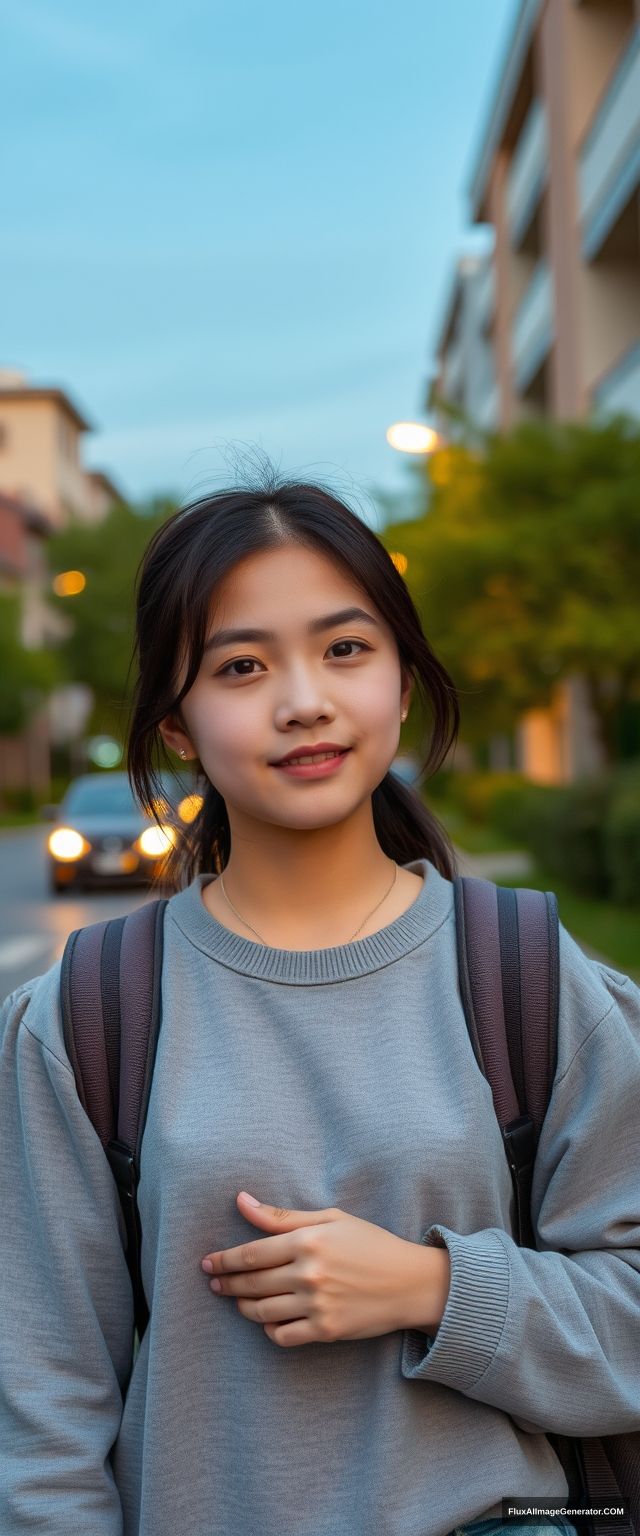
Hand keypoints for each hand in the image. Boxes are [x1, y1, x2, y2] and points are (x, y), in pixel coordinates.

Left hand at [200, 1191, 447, 1347]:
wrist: (411, 1282)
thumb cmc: (370, 1244)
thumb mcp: (330, 1219)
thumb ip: (282, 1215)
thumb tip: (241, 1201)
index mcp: (308, 1241)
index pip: (251, 1254)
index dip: (224, 1260)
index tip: (208, 1263)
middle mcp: (309, 1274)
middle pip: (252, 1283)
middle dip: (226, 1283)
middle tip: (214, 1283)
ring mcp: (317, 1305)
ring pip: (262, 1312)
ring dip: (243, 1306)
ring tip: (238, 1300)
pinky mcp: (326, 1330)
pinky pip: (283, 1336)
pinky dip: (269, 1330)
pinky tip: (268, 1321)